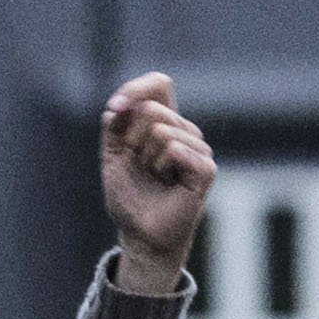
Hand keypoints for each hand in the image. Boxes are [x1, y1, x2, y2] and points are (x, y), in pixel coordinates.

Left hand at [100, 72, 215, 294]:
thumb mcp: (113, 157)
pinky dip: (161, 165)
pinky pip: (176, 148)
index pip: (159, 84)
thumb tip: (119, 104)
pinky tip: (166, 181)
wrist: (140, 233)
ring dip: (146, 157)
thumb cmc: (129, 197)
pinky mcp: (205, 168)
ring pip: (162, 130)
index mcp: (164, 122)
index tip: (116, 107)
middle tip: (139, 165)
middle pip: (152, 109)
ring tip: (154, 176)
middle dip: (132, 139)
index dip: (137, 88)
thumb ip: (114, 127)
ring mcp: (198, 148)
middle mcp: (184, 130)